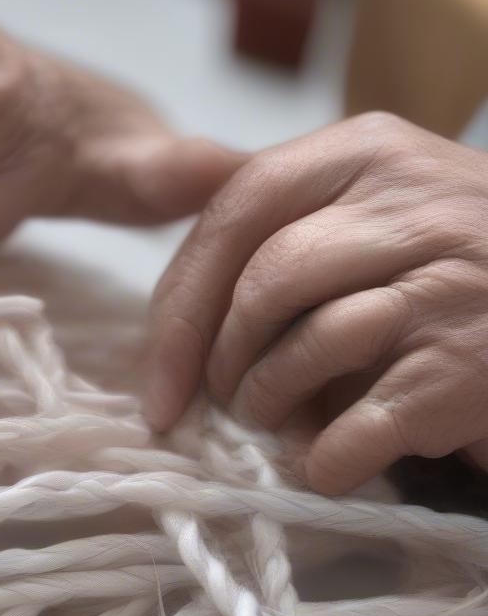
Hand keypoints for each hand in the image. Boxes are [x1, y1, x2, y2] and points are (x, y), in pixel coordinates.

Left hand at [142, 112, 487, 494]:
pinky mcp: (470, 365)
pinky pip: (356, 429)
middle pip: (261, 285)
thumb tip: (171, 333)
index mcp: (363, 151)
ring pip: (303, 349)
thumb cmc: (449, 269)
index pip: (234, 210)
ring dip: (267, 406)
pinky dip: (322, 461)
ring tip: (277, 423)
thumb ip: (276, 235)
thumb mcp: (367, 214)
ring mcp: (451, 281)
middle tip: (223, 401)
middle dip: (217, 362)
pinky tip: (325, 464)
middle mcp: (412, 201)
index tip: (160, 379)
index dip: (179, 305)